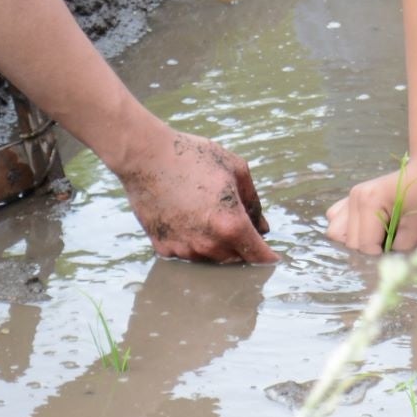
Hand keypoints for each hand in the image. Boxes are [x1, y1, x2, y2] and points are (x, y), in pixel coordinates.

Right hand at [116, 124, 275, 262]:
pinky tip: (190, 221)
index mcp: (231, 225)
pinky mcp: (164, 248)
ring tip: (211, 218)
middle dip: (243, 249)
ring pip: (212, 260)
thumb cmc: (192, 157)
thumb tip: (262, 227)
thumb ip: (253, 202)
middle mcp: (208, 244)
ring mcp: (184, 249)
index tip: (273, 256)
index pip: (258, 256)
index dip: (269, 258)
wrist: (144, 156)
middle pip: (236, 260)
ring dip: (218, 247)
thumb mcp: (235, 169)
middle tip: (240, 227)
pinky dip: (194, 244)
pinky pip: (188, 254)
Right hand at [324, 164, 416, 254]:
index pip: (364, 245)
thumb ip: (399, 249)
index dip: (381, 255)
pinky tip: (370, 228)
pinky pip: (337, 220)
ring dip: (355, 240)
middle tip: (392, 242)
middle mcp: (356, 198)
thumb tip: (385, 261)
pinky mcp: (351, 198)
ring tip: (378, 236)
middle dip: (370, 248)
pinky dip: (349, 229)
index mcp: (370, 202)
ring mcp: (351, 196)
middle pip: (349, 241)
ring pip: (336, 232)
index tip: (397, 251)